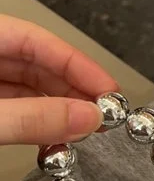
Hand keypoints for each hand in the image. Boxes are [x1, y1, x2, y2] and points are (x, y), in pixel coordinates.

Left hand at [0, 14, 118, 144]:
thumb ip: (31, 117)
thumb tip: (86, 117)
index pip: (37, 40)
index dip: (78, 64)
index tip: (108, 90)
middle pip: (39, 67)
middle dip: (76, 92)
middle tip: (105, 114)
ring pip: (31, 93)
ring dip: (63, 113)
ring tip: (87, 129)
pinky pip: (19, 114)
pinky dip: (41, 128)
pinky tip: (59, 140)